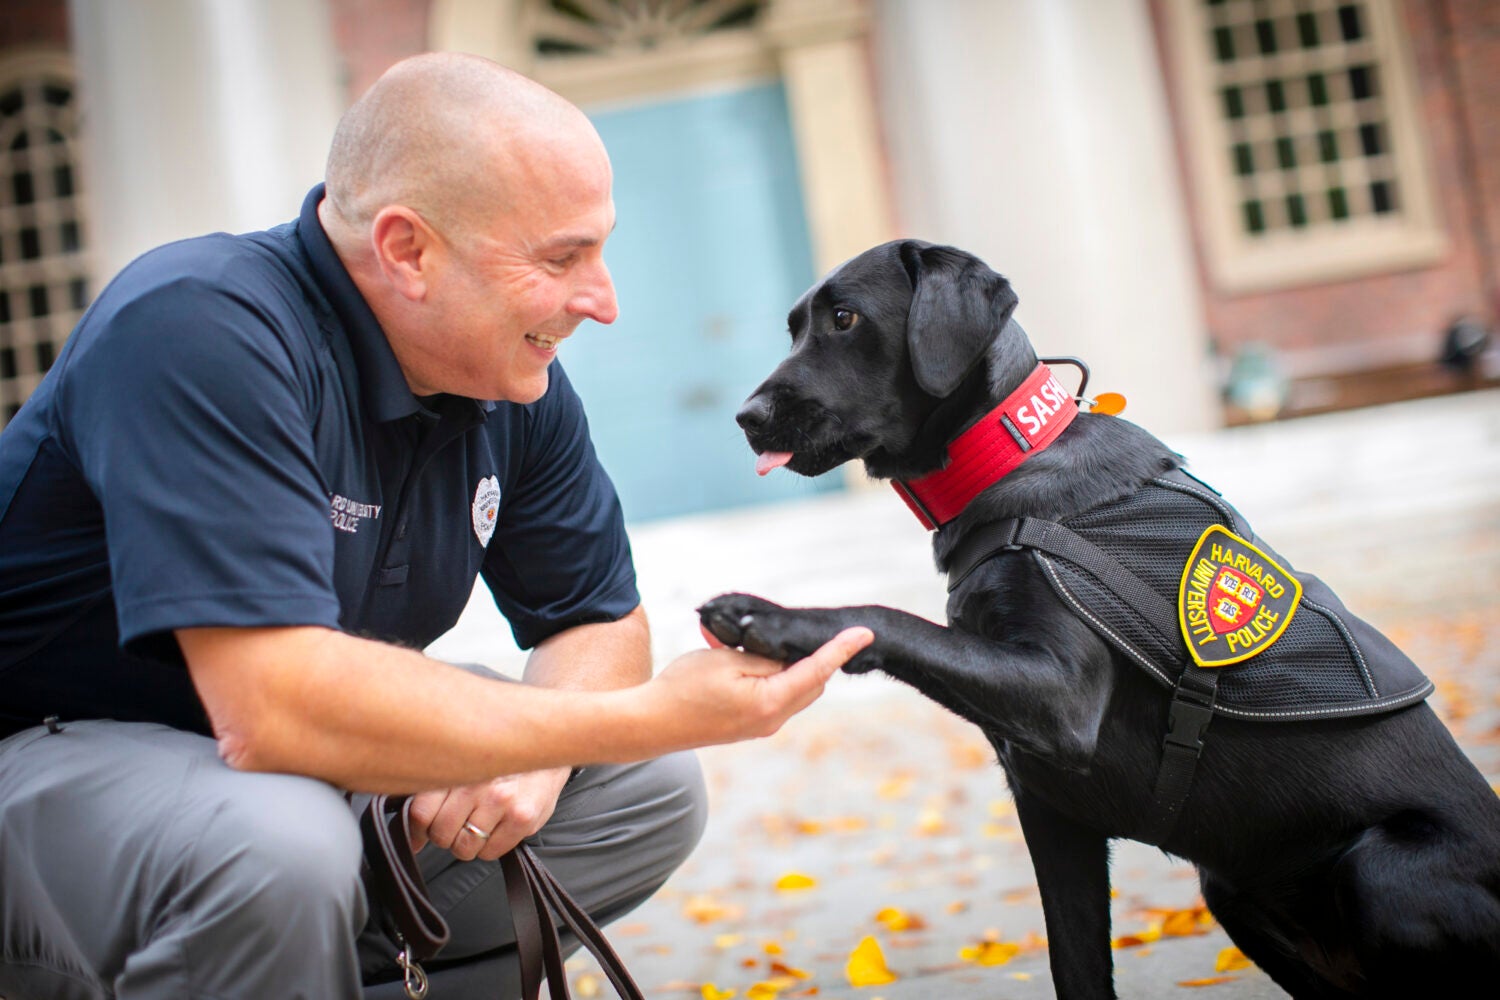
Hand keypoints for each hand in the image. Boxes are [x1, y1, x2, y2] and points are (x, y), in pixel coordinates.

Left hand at [406, 766, 570, 860]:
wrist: (548, 745)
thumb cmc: (501, 757)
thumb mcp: (465, 760)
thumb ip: (436, 784)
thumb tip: (408, 824)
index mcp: (457, 766)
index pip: (420, 812)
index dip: (415, 829)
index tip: (419, 833)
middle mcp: (478, 783)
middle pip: (440, 833)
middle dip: (444, 835)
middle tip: (455, 824)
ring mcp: (502, 802)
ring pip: (463, 847)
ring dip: (466, 843)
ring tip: (478, 824)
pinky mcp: (523, 819)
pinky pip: (489, 853)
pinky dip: (489, 847)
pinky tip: (497, 827)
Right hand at [648, 625, 873, 747]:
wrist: (651, 723)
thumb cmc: (684, 688)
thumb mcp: (727, 661)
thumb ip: (766, 656)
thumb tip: (790, 655)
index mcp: (771, 702)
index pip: (817, 670)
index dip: (840, 650)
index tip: (863, 634)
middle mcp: (772, 720)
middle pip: (811, 683)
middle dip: (814, 657)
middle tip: (804, 632)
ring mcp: (761, 726)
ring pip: (793, 690)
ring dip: (789, 666)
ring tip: (759, 644)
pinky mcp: (748, 727)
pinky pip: (775, 698)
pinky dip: (772, 677)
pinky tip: (749, 660)